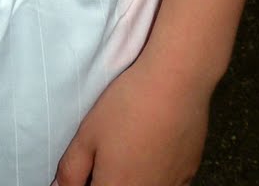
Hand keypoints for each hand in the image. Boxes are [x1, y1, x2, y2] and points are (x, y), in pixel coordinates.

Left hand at [53, 51, 210, 185]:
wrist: (175, 82)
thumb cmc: (128, 106)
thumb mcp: (86, 135)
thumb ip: (70, 171)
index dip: (86, 180)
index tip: (84, 168)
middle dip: (106, 178)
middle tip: (106, 154)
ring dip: (131, 177)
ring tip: (128, 147)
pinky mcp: (188, 175)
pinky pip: (165, 184)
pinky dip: (154, 173)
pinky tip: (150, 148)